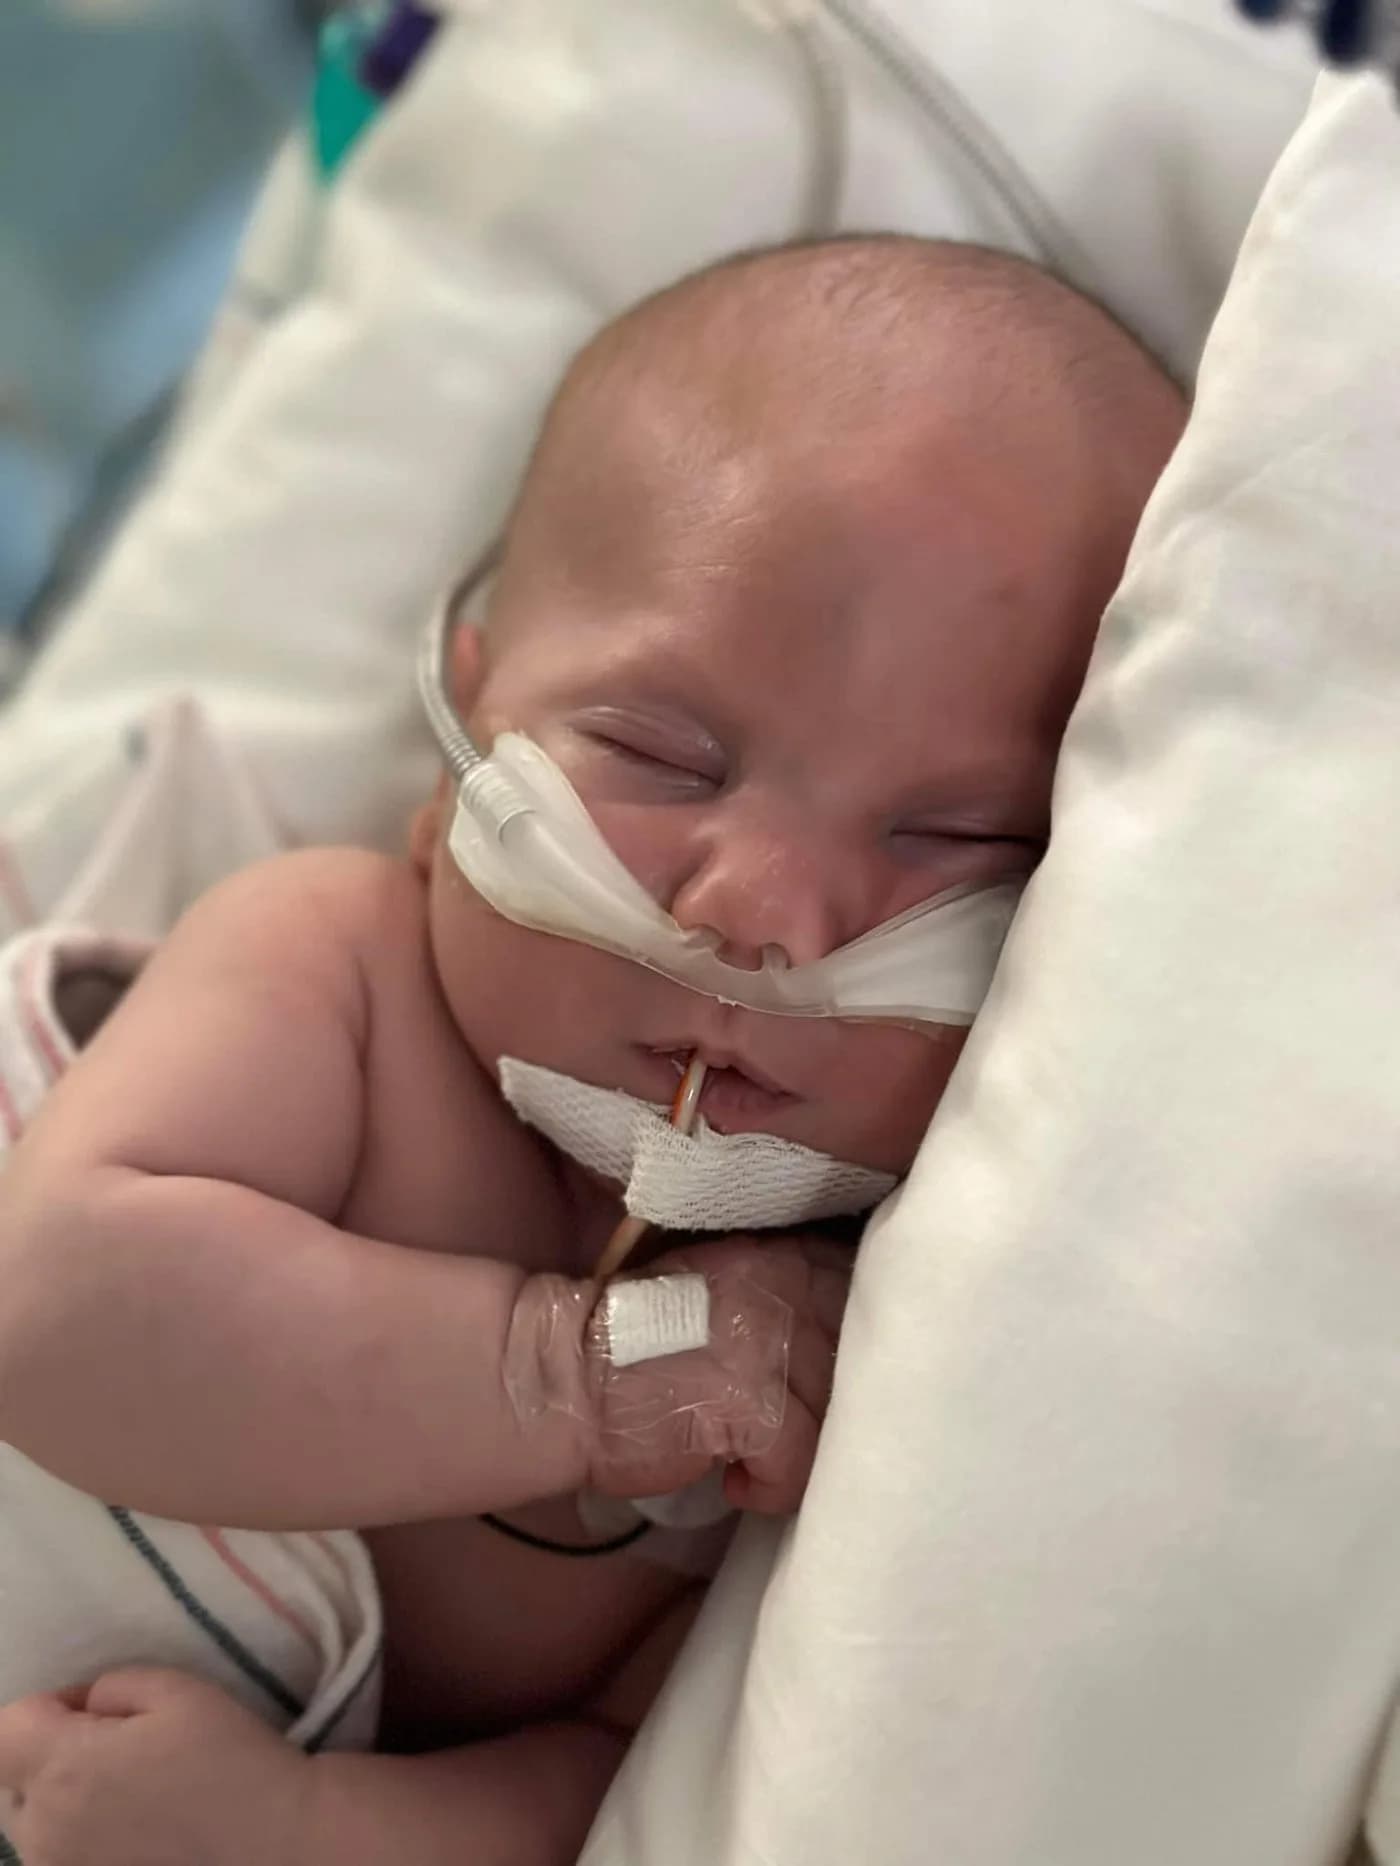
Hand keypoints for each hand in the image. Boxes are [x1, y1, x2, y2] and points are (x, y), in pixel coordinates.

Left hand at [0, 1668, 311, 1865]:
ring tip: (127, 1793)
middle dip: (51, 1755)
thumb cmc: (229, 1760)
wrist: (272, 1844)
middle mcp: (44, 1832)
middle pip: (13, 1779)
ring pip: (33, 1823)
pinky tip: (134, 1829)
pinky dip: (81, 1837)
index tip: (96, 1711)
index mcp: (63, 1770)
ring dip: (63, 1800)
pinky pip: (60, 1855)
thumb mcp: (178, 1690)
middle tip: (116, 1749)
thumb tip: (85, 1708)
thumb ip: (112, 1687)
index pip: (7, 1728)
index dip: (49, 1708)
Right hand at [588, 1231, 851, 1514]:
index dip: (860, 1347)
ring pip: (839, 1418)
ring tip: (760, 1459)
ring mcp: (773, 1346)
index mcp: (782, 1259)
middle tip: (796, 1432)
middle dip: (839, 1407)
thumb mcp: (723, 1294)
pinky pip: (800, 1464)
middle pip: (864, 1361)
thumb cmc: (638, 1345)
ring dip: (804, 1452)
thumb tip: (841, 1346)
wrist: (565, 1379)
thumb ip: (785, 1302)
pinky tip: (736, 1483)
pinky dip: (772, 1489)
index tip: (828, 1382)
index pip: (865, 1296)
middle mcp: (787, 1290)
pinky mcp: (755, 1406)